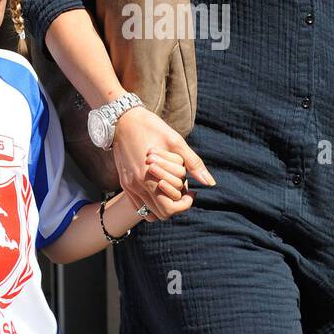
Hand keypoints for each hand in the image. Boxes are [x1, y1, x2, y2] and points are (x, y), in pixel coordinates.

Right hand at [112, 106, 215, 222]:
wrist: (122, 119)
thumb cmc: (151, 127)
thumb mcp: (176, 142)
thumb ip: (193, 164)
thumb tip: (210, 182)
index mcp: (149, 178)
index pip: (169, 209)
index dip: (185, 204)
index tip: (192, 192)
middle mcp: (136, 186)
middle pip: (161, 214)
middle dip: (176, 205)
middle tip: (185, 191)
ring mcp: (128, 186)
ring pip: (149, 213)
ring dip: (163, 205)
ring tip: (172, 189)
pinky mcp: (124, 184)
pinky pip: (138, 206)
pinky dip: (151, 203)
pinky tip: (159, 188)